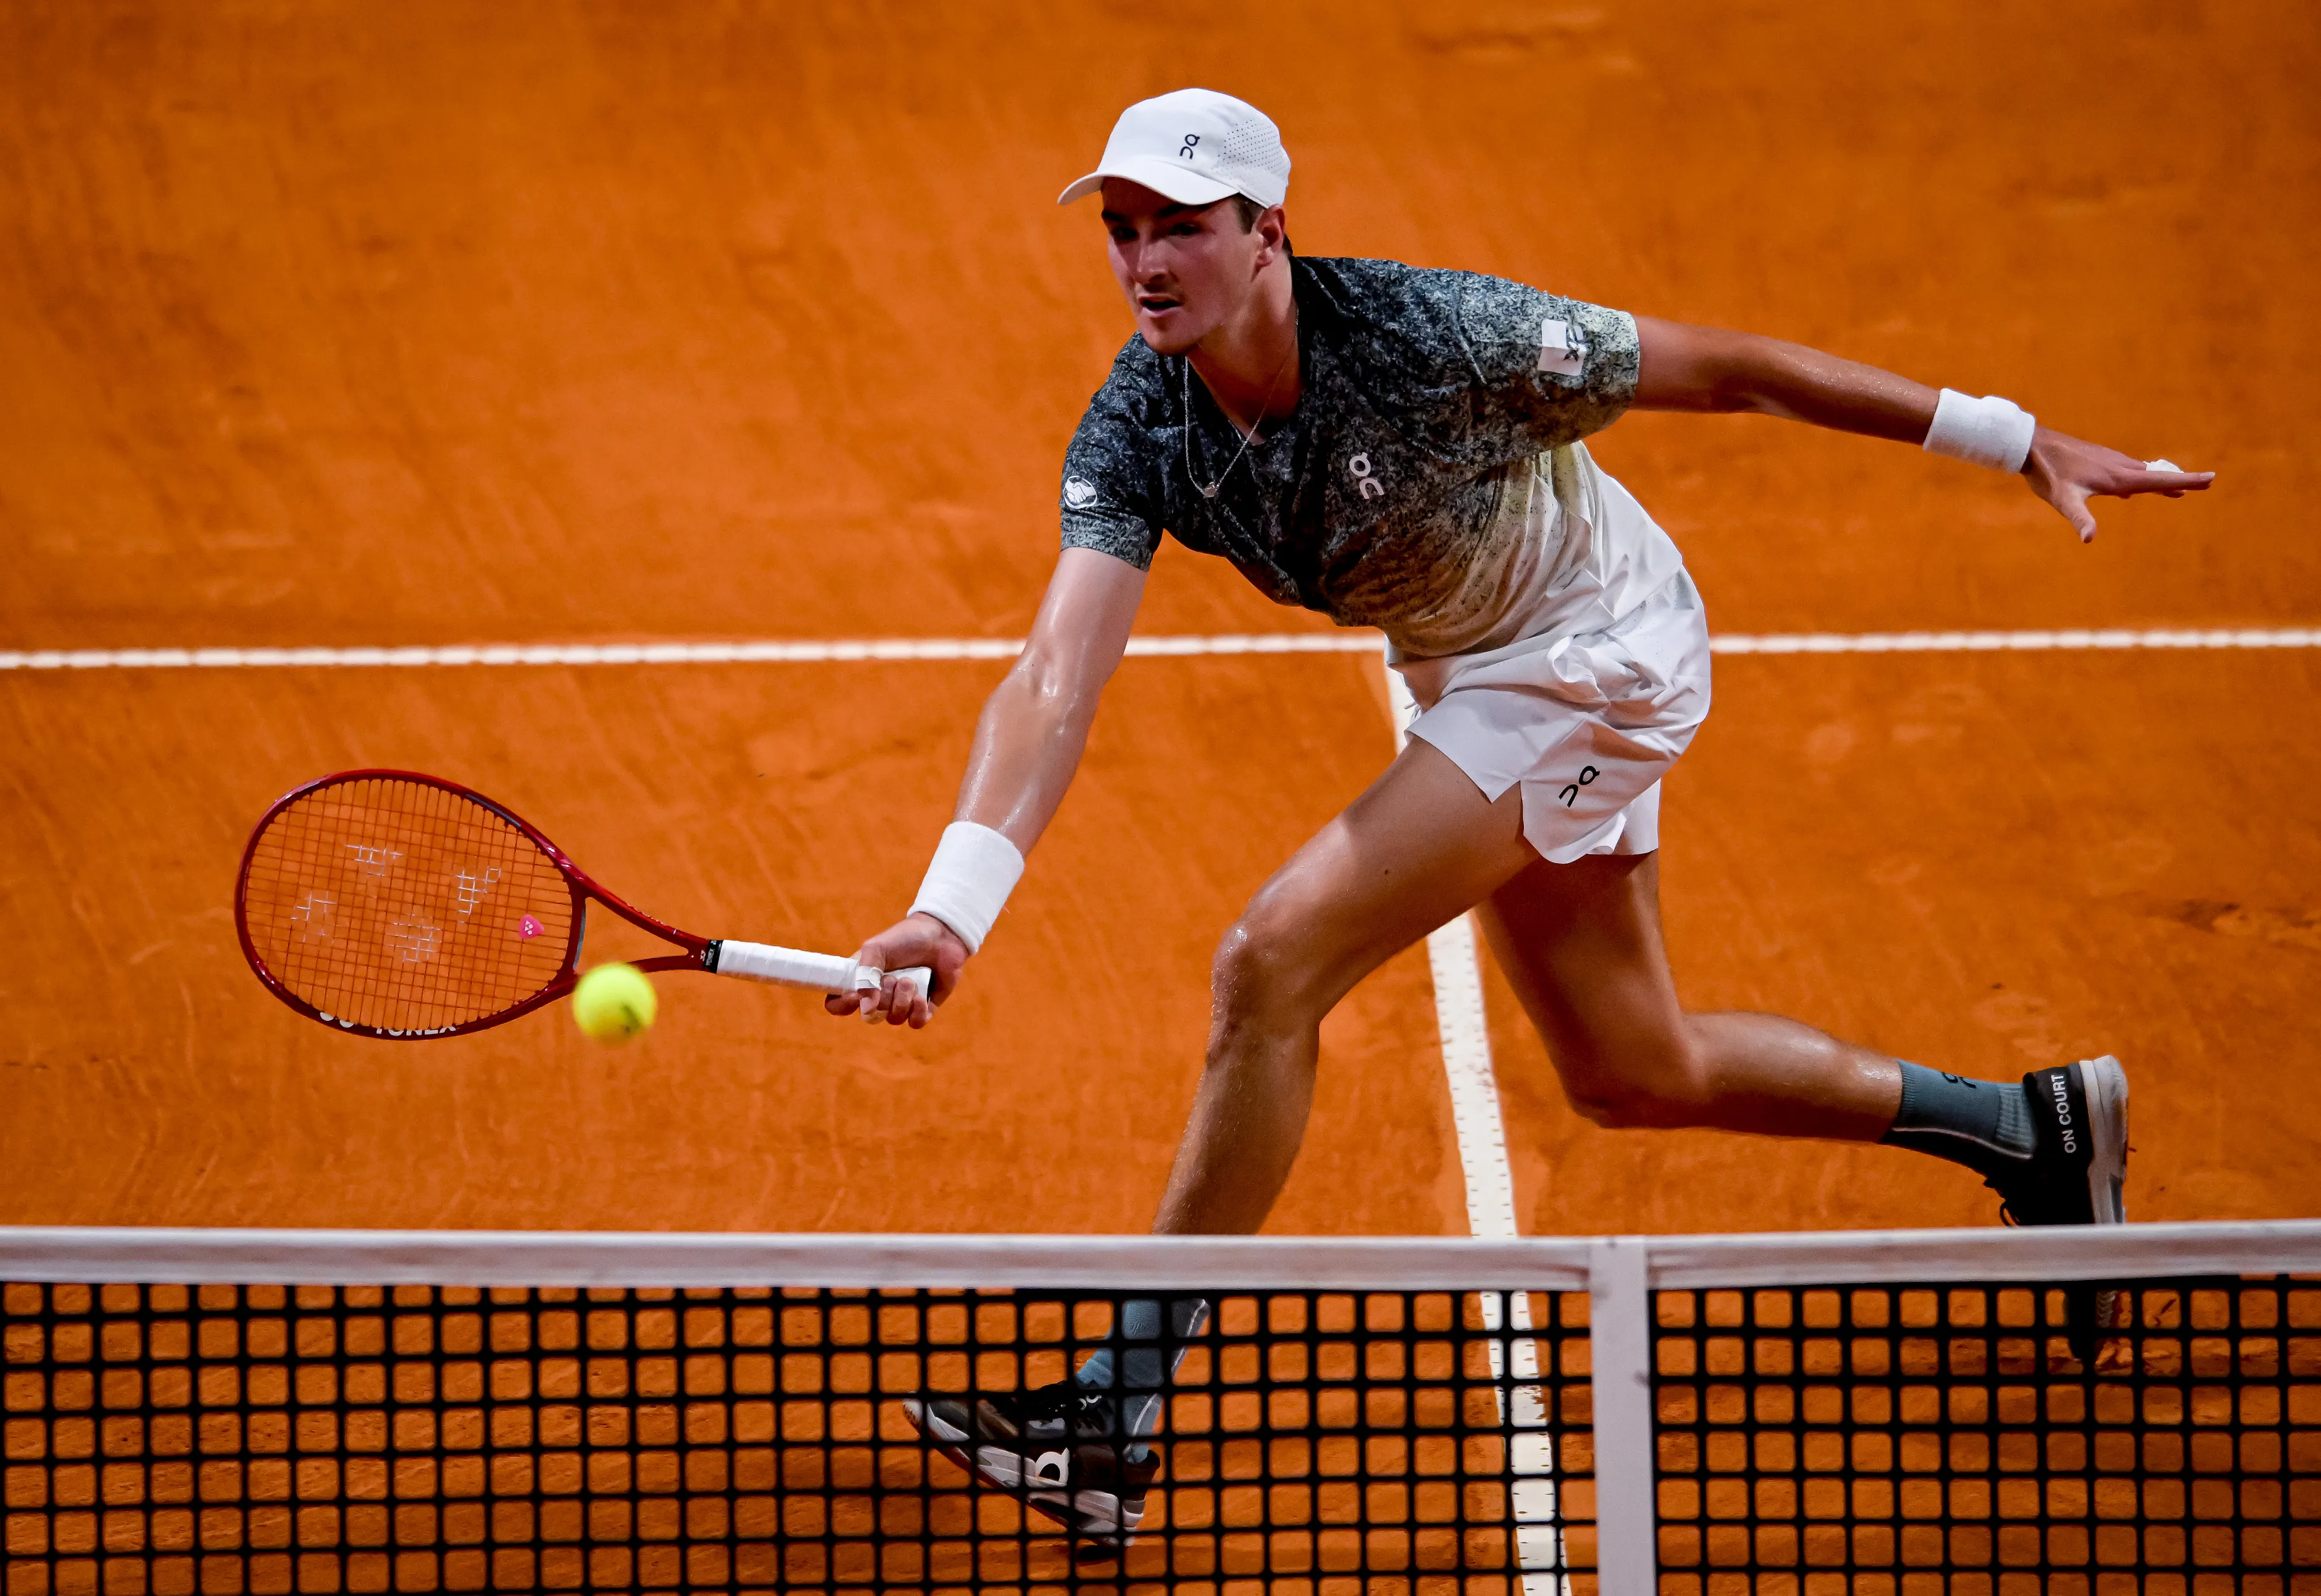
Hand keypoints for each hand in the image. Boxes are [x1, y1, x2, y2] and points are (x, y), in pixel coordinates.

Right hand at [823, 912, 969, 1028]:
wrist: (940, 935)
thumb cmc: (905, 938)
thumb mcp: (877, 948)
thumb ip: (865, 975)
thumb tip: (866, 1008)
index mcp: (862, 980)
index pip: (838, 1003)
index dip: (843, 1005)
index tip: (855, 994)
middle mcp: (879, 995)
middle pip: (870, 1016)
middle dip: (882, 999)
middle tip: (893, 978)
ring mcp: (901, 1003)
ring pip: (894, 1019)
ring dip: (902, 1000)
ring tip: (910, 980)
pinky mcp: (923, 1008)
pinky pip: (915, 1023)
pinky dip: (917, 1012)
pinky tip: (922, 997)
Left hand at [2023, 427, 2213, 542]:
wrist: (2031, 445)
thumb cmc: (2047, 473)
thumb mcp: (2063, 500)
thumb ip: (2079, 518)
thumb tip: (2089, 538)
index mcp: (2117, 477)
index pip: (2159, 480)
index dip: (2185, 480)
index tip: (2211, 478)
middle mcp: (2118, 466)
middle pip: (2156, 476)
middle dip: (2180, 480)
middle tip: (2205, 482)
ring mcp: (2109, 461)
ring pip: (2141, 472)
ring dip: (2159, 480)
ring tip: (2176, 488)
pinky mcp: (2097, 459)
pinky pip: (2124, 470)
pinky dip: (2137, 479)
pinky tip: (2128, 489)